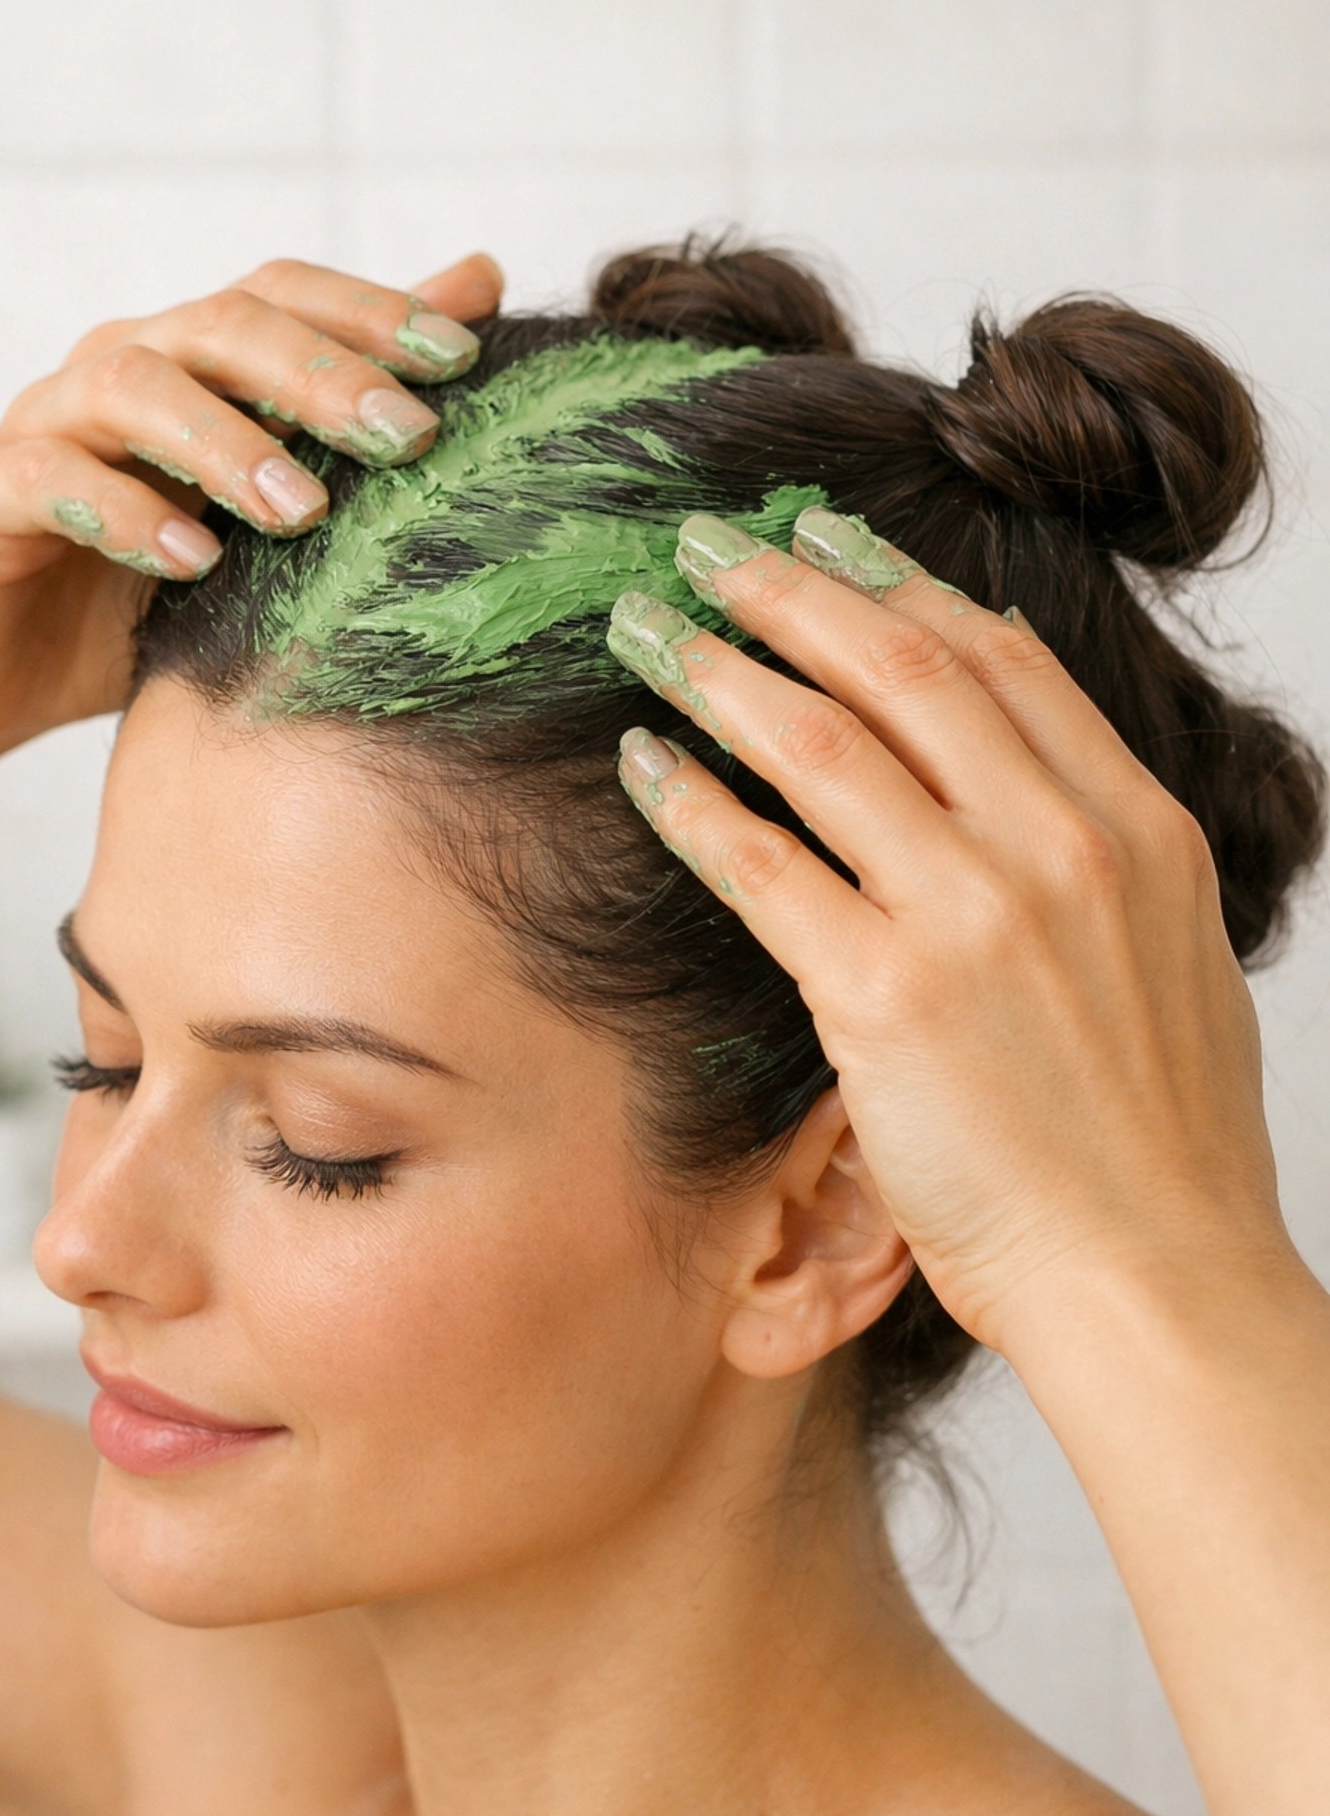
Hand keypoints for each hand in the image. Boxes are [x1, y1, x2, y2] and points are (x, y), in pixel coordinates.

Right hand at [0, 252, 502, 757]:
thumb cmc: (144, 598)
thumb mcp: (264, 526)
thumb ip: (350, 422)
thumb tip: (480, 293)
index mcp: (188, 364)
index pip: (282, 297)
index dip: (370, 313)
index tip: (463, 359)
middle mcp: (117, 371)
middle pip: (220, 326)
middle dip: (322, 375)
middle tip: (409, 437)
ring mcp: (44, 426)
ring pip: (133, 386)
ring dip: (228, 443)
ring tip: (304, 513)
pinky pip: (47, 478)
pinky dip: (122, 511)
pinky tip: (190, 559)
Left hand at [609, 510, 1289, 1358]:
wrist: (1153, 1274)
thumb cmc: (1159, 1150)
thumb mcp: (1172, 966)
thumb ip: (1103, 862)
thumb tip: (1032, 780)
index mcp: (1139, 831)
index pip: (1005, 663)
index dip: (901, 587)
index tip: (831, 541)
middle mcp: (1059, 847)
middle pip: (903, 669)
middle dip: (793, 588)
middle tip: (712, 545)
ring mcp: (974, 915)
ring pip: (822, 744)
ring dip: (723, 668)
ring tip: (652, 626)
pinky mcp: (886, 997)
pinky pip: (764, 866)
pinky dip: (695, 804)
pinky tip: (643, 765)